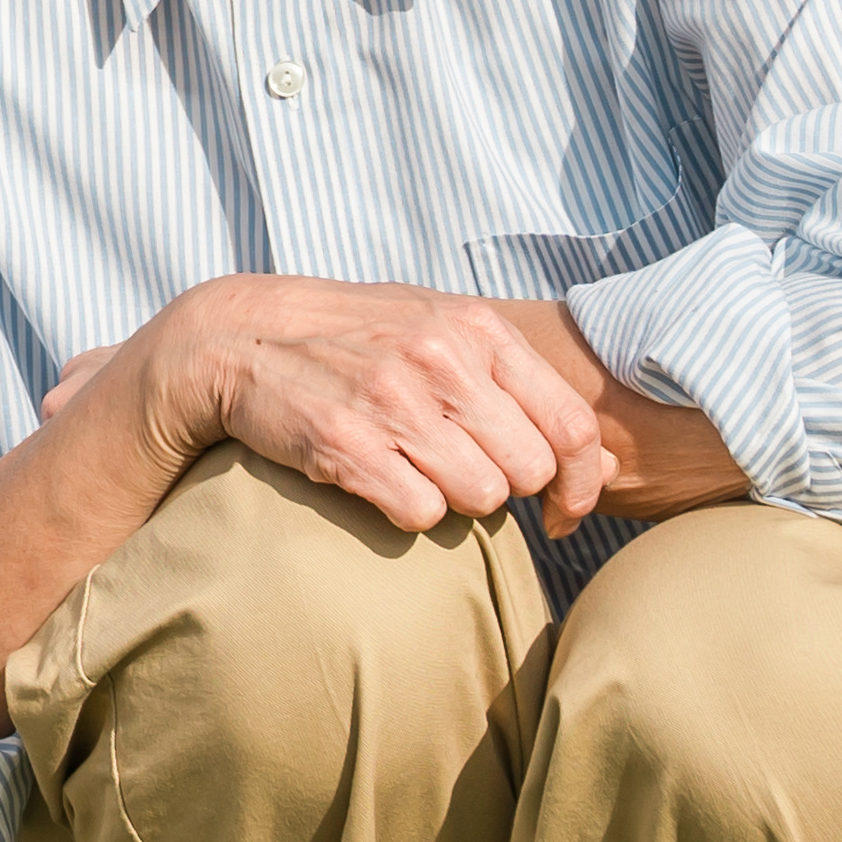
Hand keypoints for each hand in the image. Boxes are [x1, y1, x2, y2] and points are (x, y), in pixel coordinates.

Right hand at [138, 276, 615, 535]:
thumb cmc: (354, 341)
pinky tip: (377, 480)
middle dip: (504, 487)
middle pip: (527, 471)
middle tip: (459, 474)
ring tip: (411, 470)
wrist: (236, 336)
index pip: (571, 426)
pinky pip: (420, 513)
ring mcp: (391, 400)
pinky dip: (405, 510)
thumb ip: (520, 388)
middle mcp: (440, 358)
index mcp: (476, 328)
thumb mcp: (440, 334)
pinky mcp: (344, 443)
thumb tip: (605, 467)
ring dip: (453, 500)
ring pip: (480, 497)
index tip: (560, 513)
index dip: (579, 485)